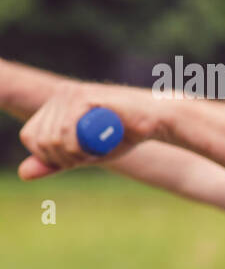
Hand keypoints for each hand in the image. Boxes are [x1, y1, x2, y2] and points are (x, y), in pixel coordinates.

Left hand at [17, 83, 156, 179]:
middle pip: (39, 140)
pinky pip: (67, 133)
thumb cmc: (125, 135)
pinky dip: (81, 148)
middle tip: (92, 155)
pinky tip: (99, 145)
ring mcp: (71, 94)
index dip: (50, 156)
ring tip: (98, 149)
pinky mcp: (84, 98)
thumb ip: (55, 162)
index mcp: (56, 104)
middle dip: (64, 157)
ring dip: (76, 154)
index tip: (78, 158)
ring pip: (52, 139)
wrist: (157, 121)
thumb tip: (23, 174)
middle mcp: (60, 94)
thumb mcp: (85, 154)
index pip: (30, 136)